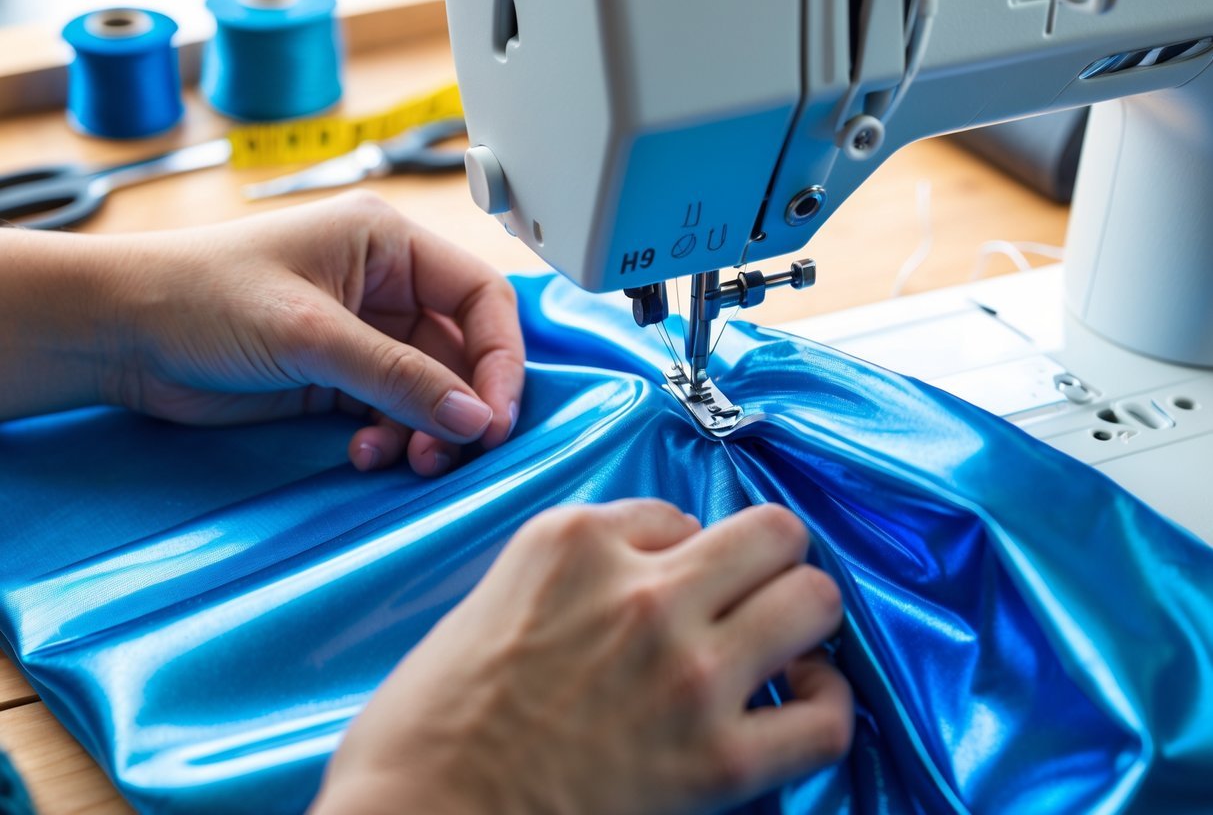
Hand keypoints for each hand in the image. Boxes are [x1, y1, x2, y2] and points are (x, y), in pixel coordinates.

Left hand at [0, 191, 519, 473]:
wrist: (119, 334)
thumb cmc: (199, 296)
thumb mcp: (310, 332)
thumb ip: (399, 376)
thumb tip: (476, 418)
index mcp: (388, 243)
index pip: (480, 297)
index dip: (500, 357)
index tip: (497, 415)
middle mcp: (384, 284)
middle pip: (462, 350)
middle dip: (462, 404)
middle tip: (460, 449)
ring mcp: (362, 333)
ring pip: (431, 389)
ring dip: (427, 430)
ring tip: (409, 460)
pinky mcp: (337, 376)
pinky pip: (393, 411)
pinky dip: (391, 437)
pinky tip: (366, 452)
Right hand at [312, 501, 851, 814]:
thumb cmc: (429, 725)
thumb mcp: (492, 598)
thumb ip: (576, 575)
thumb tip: (643, 579)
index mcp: (575, 542)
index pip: (677, 513)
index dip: (679, 552)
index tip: (666, 587)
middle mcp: (642, 591)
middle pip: (773, 533)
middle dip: (768, 561)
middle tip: (748, 596)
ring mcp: (688, 672)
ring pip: (815, 600)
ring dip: (803, 620)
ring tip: (781, 647)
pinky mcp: (717, 761)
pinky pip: (826, 716)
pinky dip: (824, 707)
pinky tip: (796, 706)